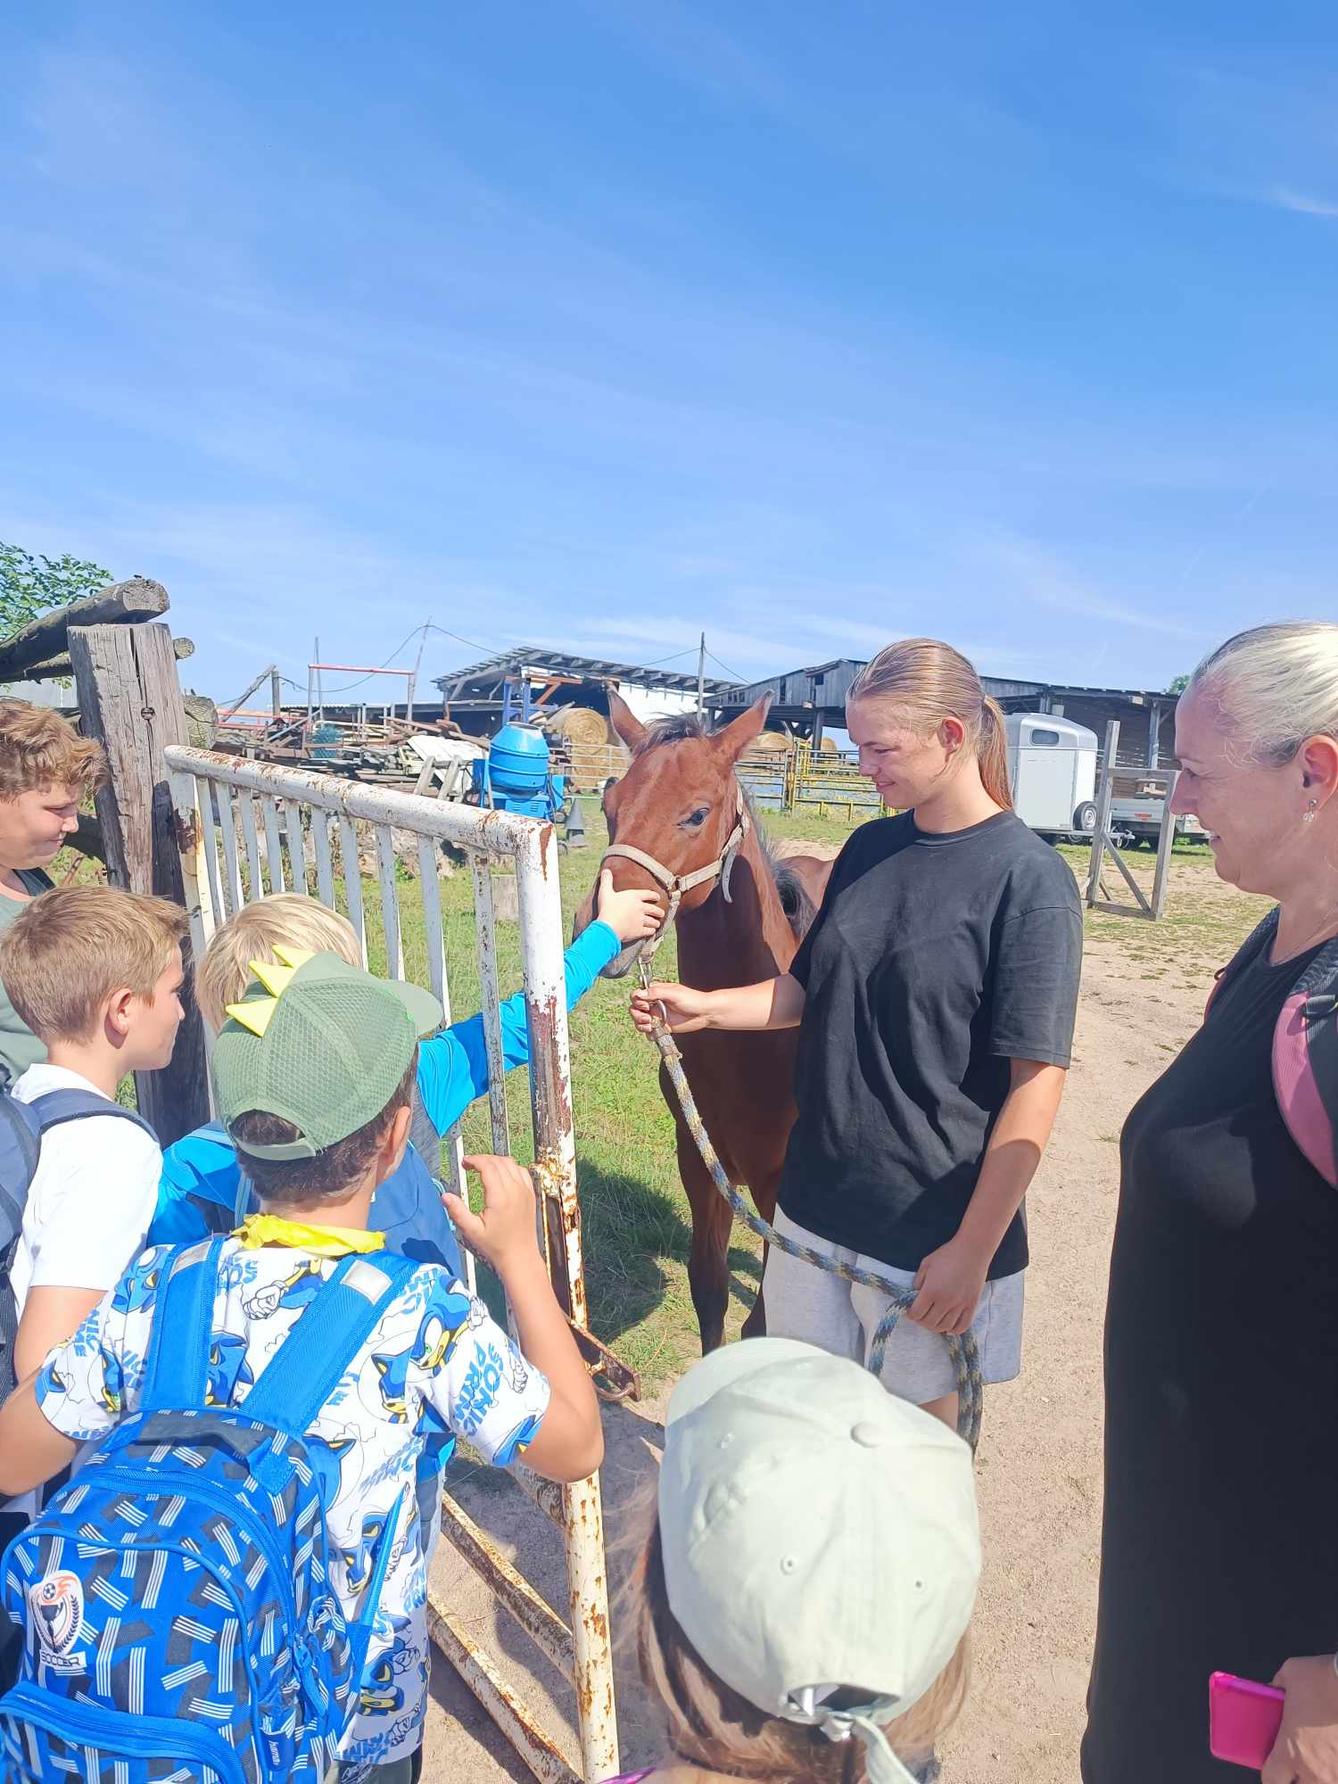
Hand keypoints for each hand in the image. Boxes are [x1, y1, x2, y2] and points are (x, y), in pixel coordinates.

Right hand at [446, 1156, 541, 1275]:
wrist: (520, 1256)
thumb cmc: (496, 1246)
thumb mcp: (472, 1231)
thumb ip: (457, 1212)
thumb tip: (445, 1196)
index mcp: (500, 1197)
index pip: (488, 1166)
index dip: (475, 1160)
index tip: (465, 1162)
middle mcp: (515, 1190)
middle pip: (499, 1161)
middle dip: (483, 1159)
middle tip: (470, 1164)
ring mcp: (525, 1191)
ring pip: (511, 1163)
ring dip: (496, 1161)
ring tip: (483, 1167)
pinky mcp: (530, 1194)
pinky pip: (521, 1171)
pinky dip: (510, 1167)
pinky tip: (501, 1174)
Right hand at [595, 868, 662, 944]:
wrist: (609, 926)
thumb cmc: (607, 908)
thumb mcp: (605, 891)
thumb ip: (606, 880)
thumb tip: (606, 870)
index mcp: (634, 896)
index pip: (648, 894)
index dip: (653, 895)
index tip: (657, 897)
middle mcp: (640, 907)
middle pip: (653, 909)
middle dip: (658, 911)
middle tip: (661, 913)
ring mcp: (641, 920)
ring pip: (652, 921)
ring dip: (655, 922)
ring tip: (657, 923)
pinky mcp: (639, 931)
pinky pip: (648, 931)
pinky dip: (651, 931)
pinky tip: (652, 932)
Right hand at [630, 981, 713, 1035]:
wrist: (705, 1013)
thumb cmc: (693, 1000)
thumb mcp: (673, 993)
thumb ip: (655, 993)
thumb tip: (639, 994)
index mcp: (656, 993)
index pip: (637, 995)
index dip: (637, 1001)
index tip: (646, 1005)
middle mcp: (655, 1004)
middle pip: (635, 1009)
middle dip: (637, 1015)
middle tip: (647, 1018)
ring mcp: (658, 1016)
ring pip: (640, 1021)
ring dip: (641, 1025)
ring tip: (650, 1026)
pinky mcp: (663, 1027)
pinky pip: (650, 1032)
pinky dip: (650, 1034)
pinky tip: (656, 1032)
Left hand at [909, 1239, 988, 1335]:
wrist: (972, 1250)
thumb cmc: (948, 1254)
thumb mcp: (926, 1264)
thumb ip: (918, 1281)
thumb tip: (914, 1295)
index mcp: (931, 1290)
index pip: (916, 1313)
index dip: (910, 1314)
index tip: (909, 1311)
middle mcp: (945, 1301)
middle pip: (929, 1323)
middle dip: (921, 1321)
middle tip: (920, 1315)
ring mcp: (960, 1305)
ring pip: (944, 1327)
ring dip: (935, 1327)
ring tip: (932, 1320)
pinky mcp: (972, 1305)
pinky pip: (962, 1326)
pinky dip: (954, 1330)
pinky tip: (948, 1326)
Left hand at [1263, 1656, 1337, 1782]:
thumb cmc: (1324, 1677)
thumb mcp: (1290, 1673)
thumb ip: (1277, 1686)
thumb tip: (1273, 1688)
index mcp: (1290, 1751)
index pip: (1273, 1781)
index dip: (1271, 1776)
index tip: (1274, 1770)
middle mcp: (1314, 1770)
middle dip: (1297, 1778)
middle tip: (1297, 1764)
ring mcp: (1337, 1772)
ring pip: (1325, 1783)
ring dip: (1320, 1775)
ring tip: (1320, 1760)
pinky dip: (1335, 1768)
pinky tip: (1335, 1756)